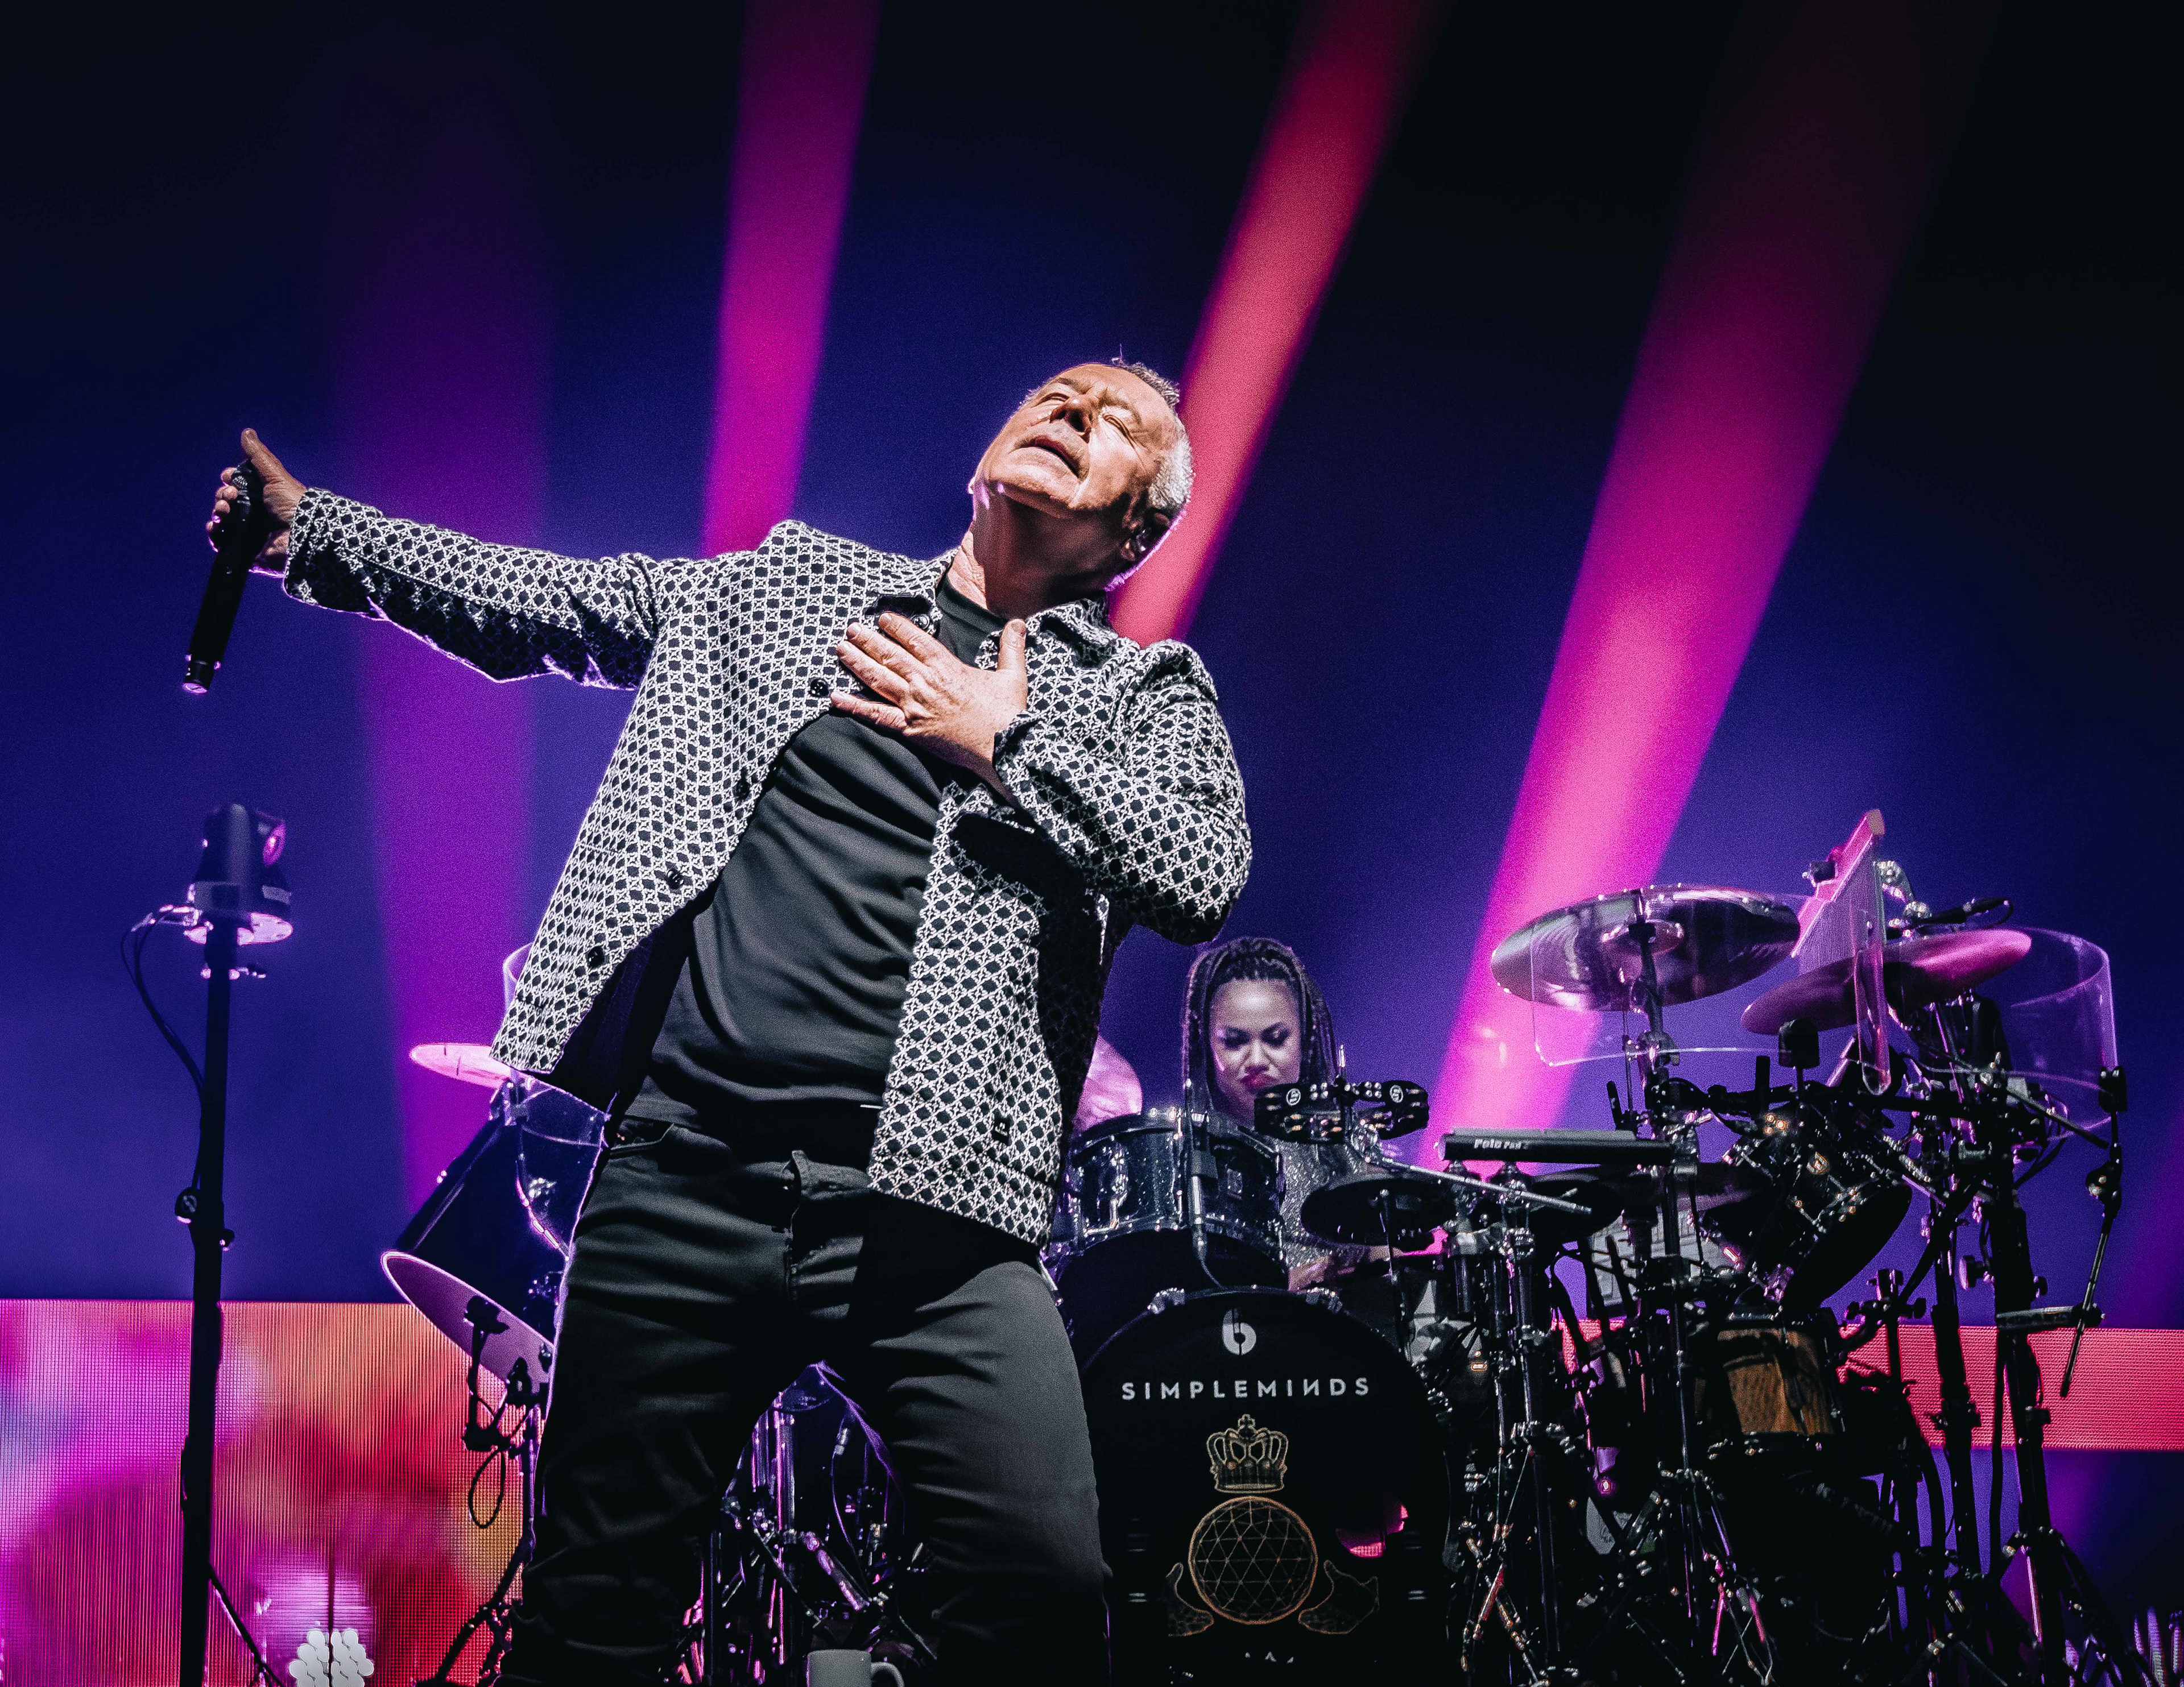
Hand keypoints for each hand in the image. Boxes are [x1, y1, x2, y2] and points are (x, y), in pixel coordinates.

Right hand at [206, 428, 307, 573]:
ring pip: (220, 521)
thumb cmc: (292, 502)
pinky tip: (215, 526)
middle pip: (224, 501)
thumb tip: (247, 432)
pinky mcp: (246, 552)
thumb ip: (258, 455)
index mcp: (260, 496)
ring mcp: (249, 533)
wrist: (302, 533)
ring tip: (224, 510)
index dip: (228, 480)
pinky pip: (222, 544)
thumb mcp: (274, 475)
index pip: (234, 485)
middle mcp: (253, 514)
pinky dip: (214, 535)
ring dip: (216, 512)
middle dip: (222, 495)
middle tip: (231, 496)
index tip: (231, 478)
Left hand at [832, 612, 1028, 793]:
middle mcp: (925, 682)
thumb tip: (1018, 622)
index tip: (881, 618)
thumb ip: (1011, 646)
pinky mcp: (909, 730)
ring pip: (878, 679)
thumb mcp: (1013, 675)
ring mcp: (914, 706)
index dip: (896, 627)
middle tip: (851, 629)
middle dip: (868, 640)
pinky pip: (875, 715)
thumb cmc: (1008, 713)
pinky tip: (835, 697)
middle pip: (890, 656)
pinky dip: (854, 706)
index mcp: (947, 666)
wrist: (1003, 748)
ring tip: (841, 650)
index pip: (915, 639)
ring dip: (857, 663)